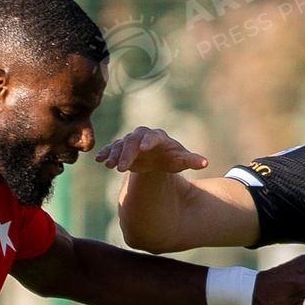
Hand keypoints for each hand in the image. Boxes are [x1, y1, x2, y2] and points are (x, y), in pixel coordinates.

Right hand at [94, 126, 208, 173]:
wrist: (158, 158)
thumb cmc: (172, 158)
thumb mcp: (181, 160)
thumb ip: (192, 160)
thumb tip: (205, 163)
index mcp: (157, 137)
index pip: (152, 137)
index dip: (148, 141)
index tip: (144, 149)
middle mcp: (142, 137)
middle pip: (132, 141)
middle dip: (127, 153)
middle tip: (121, 168)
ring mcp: (130, 142)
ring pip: (120, 145)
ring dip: (114, 154)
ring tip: (108, 164)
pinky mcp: (121, 148)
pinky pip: (112, 149)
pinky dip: (106, 153)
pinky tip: (99, 159)